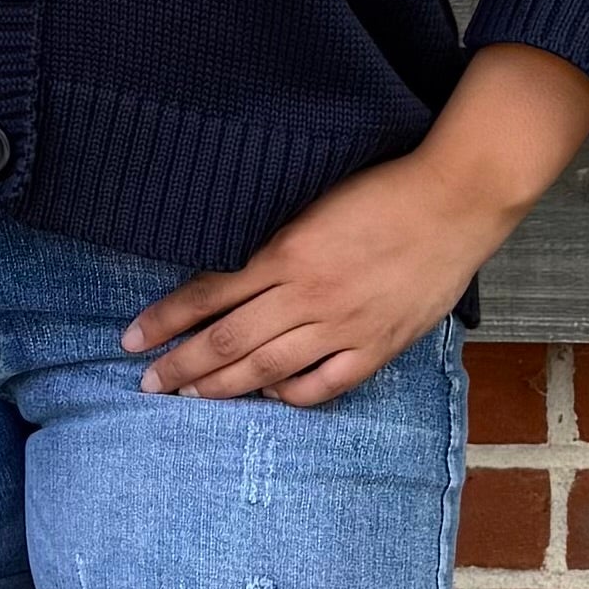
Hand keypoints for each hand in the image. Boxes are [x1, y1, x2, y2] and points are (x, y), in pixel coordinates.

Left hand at [120, 44, 588, 403]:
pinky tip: (269, 396)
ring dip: (220, 387)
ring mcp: (342, 326)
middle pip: (225, 341)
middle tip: (147, 382)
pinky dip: (289, 395)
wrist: (456, 198)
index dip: (166, 320)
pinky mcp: (376, 346)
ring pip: (265, 369)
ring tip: (188, 397)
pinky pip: (322, 385)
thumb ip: (275, 248)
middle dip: (179, 366)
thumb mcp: (314, 207)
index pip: (208, 295)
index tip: (132, 338)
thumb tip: (230, 280)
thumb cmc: (386, 190)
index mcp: (286, 252)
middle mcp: (306, 295)